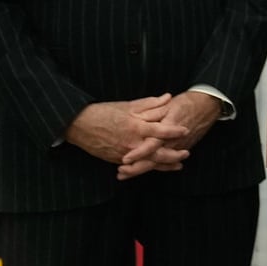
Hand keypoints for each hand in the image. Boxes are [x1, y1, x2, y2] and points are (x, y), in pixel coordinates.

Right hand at [65, 95, 184, 172]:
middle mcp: (131, 142)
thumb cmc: (103, 112)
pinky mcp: (116, 159)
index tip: (186, 130)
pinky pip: (135, 166)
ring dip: (164, 165)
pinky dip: (147, 167)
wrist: (79, 125)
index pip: (160, 130)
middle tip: (187, 153)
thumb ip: (149, 104)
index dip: (174, 131)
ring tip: (177, 165)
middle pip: (157, 152)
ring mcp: (124, 153)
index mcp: (135, 126)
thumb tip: (168, 97)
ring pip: (148, 162)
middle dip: (173, 154)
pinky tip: (156, 168)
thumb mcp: (127, 105)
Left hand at [117, 91, 223, 178]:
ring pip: (159, 163)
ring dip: (142, 170)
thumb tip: (135, 117)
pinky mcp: (181, 148)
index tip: (125, 159)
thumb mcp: (168, 105)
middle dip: (137, 168)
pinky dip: (157, 168)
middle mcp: (172, 141)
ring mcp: (177, 146)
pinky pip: (168, 162)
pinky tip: (144, 171)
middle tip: (120, 172)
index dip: (139, 153)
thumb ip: (152, 110)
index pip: (152, 144)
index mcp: (167, 128)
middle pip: (153, 159)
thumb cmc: (187, 103)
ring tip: (126, 174)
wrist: (208, 105)